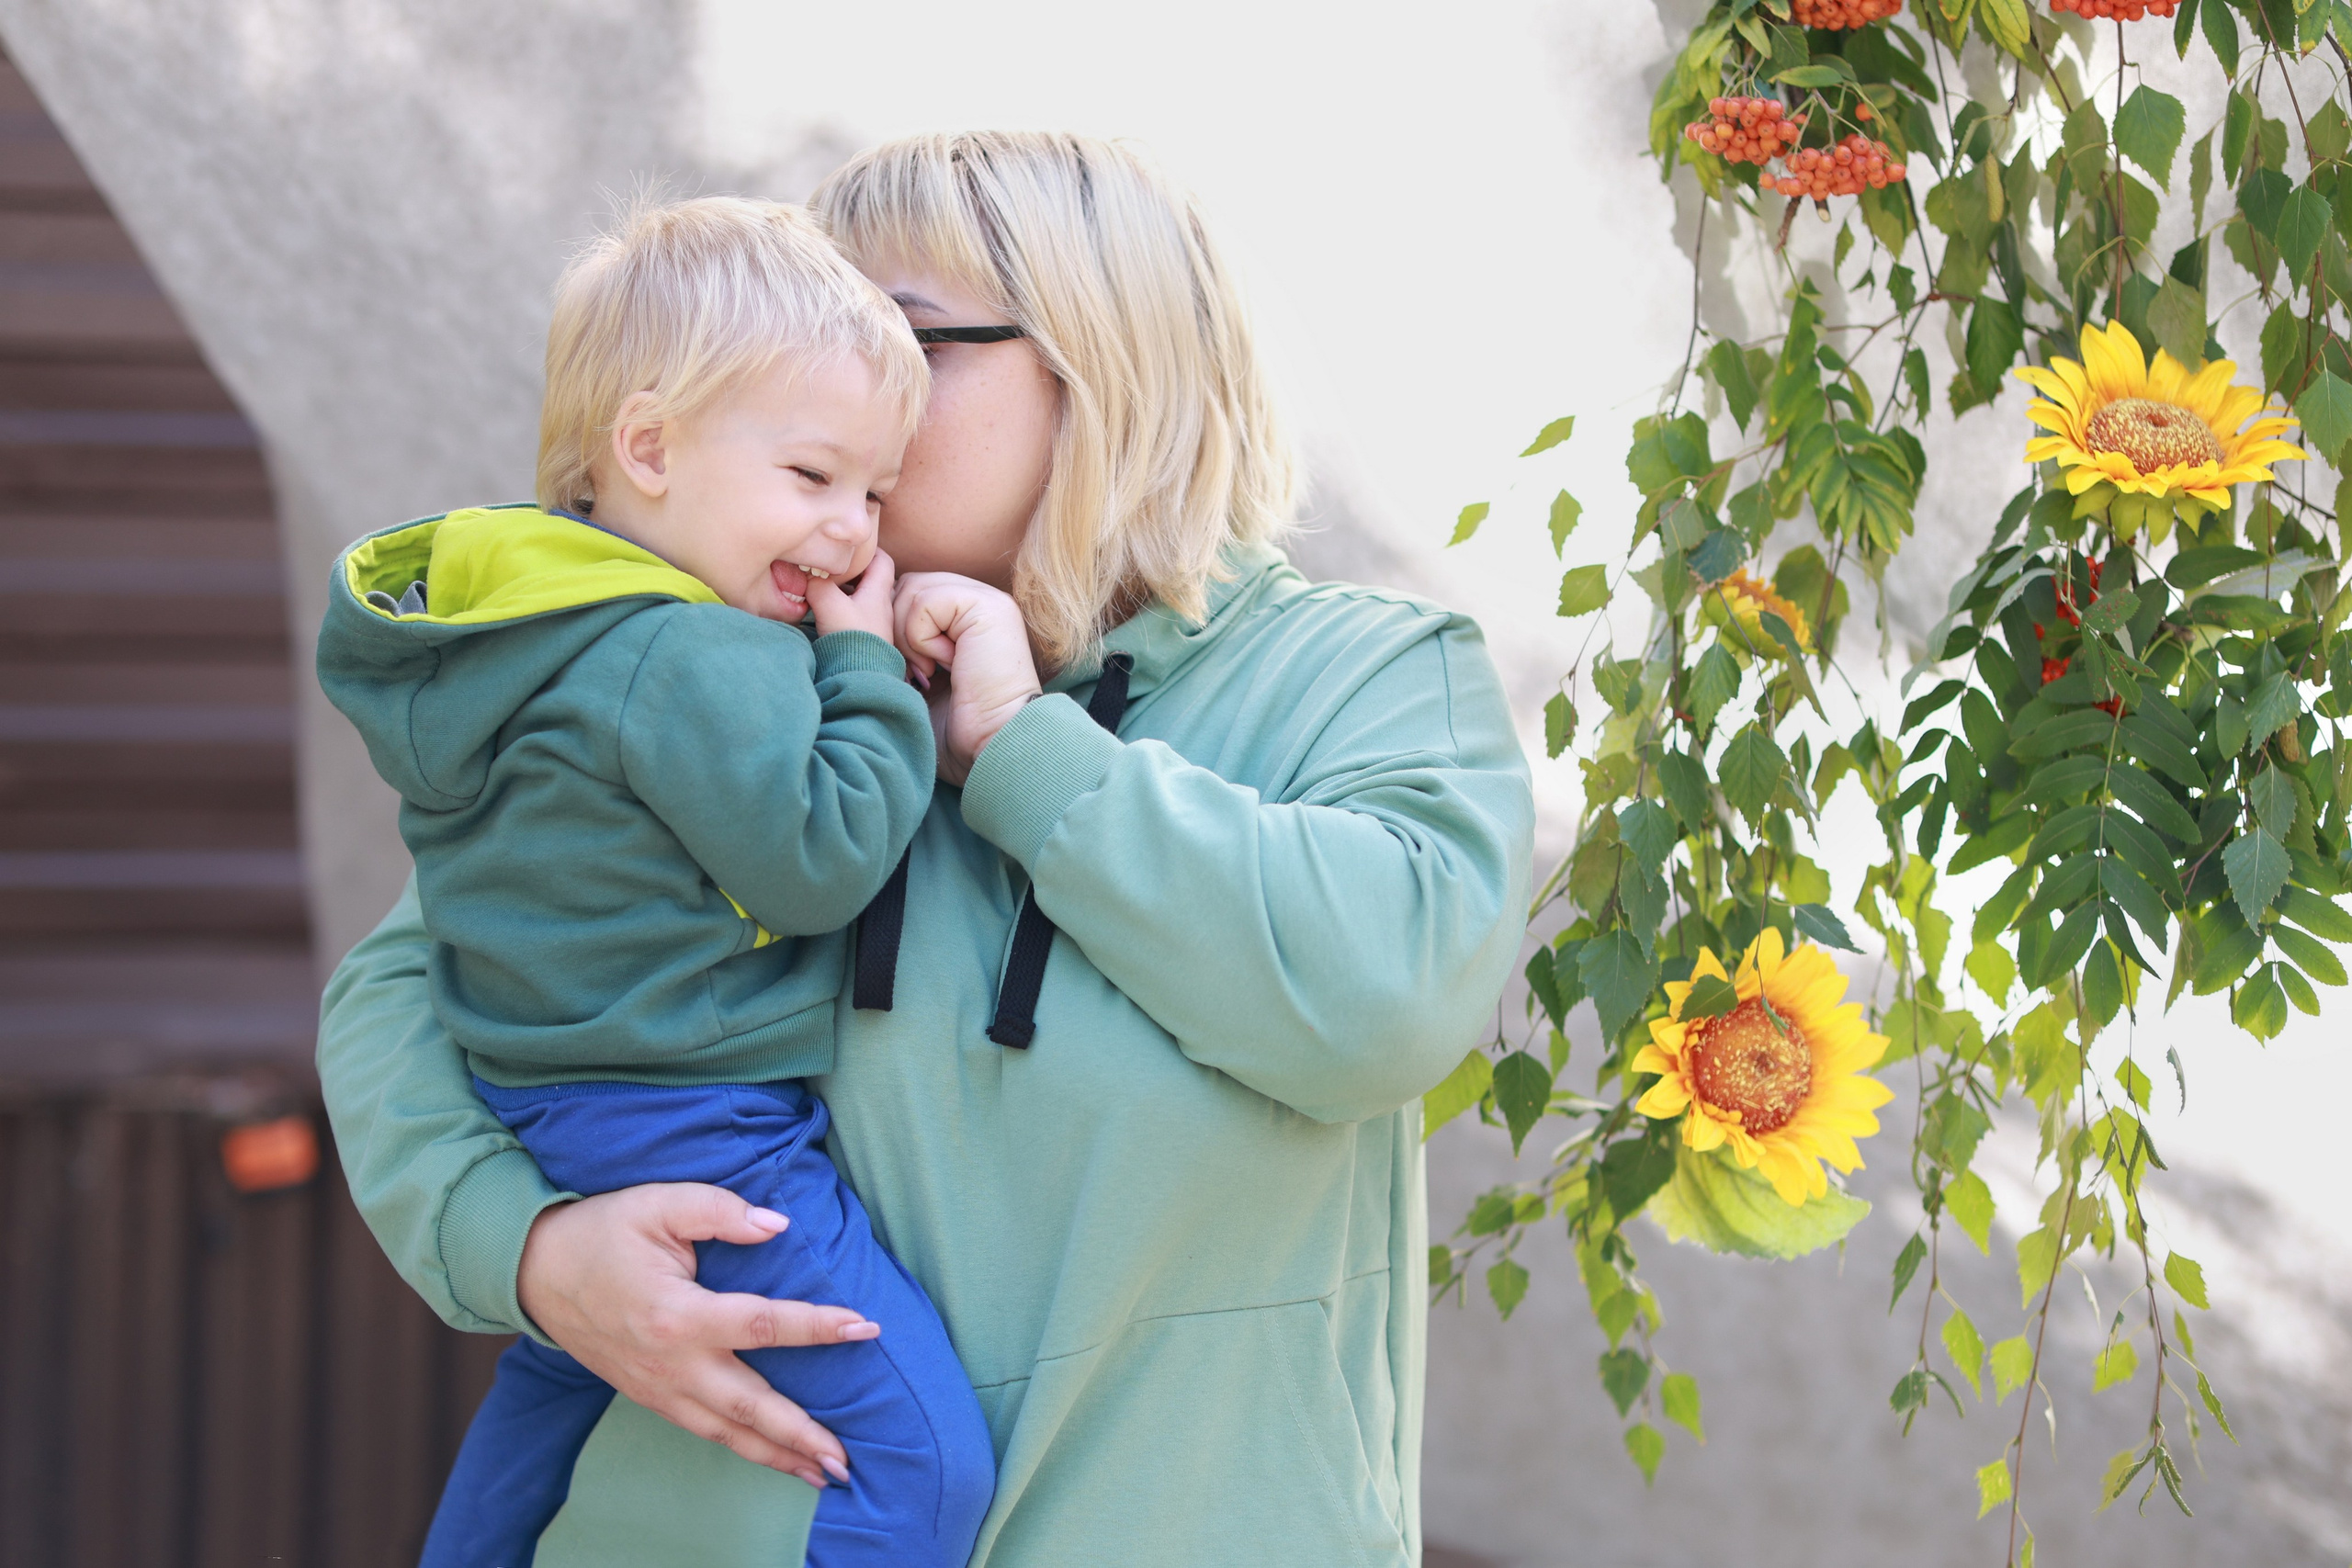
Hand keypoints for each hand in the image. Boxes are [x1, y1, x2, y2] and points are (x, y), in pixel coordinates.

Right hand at [515, 1183, 880, 1485]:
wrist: (535, 1272)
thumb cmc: (602, 1232)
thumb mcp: (658, 1204)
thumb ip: (721, 1211)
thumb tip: (778, 1225)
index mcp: (676, 1316)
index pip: (761, 1324)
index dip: (817, 1327)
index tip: (865, 1328)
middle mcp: (672, 1364)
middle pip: (751, 1408)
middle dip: (803, 1436)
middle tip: (848, 1460)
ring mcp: (659, 1389)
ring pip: (729, 1433)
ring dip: (779, 1456)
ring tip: (827, 1474)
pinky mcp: (652, 1397)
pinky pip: (706, 1431)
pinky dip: (744, 1448)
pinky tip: (775, 1457)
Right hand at [810, 549, 897, 641]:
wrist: (861, 677)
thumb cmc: (852, 639)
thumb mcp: (829, 605)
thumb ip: (817, 583)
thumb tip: (807, 573)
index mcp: (878, 592)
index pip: (883, 560)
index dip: (868, 549)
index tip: (848, 547)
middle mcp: (881, 606)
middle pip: (870, 576)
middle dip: (851, 568)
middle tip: (832, 564)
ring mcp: (875, 622)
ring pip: (861, 595)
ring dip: (845, 588)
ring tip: (825, 585)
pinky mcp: (866, 636)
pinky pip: (856, 612)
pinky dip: (843, 605)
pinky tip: (827, 610)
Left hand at [892, 572, 1042, 784]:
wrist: (992, 745)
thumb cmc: (957, 728)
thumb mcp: (920, 674)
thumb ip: (904, 639)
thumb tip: (862, 619)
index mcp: (967, 614)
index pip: (910, 592)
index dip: (894, 627)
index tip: (909, 671)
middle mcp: (980, 600)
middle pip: (907, 585)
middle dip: (896, 629)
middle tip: (915, 673)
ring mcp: (987, 600)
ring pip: (912, 590)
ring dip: (908, 638)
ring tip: (930, 672)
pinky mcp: (987, 607)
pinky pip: (925, 603)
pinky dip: (921, 639)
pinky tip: (946, 665)